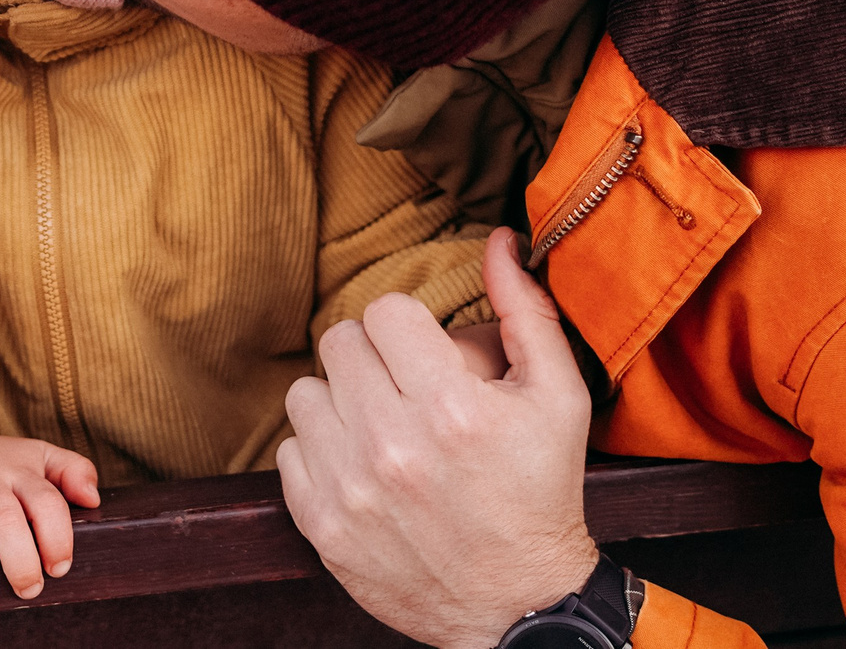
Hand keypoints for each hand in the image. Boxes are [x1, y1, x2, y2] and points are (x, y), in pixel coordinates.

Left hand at [276, 230, 598, 647]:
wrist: (519, 606)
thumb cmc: (541, 493)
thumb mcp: (557, 397)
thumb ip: (525, 310)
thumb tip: (499, 239)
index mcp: (451, 406)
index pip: (385, 311)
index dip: (408, 327)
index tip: (425, 354)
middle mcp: (393, 445)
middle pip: (340, 343)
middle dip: (373, 357)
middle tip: (404, 387)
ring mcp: (351, 488)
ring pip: (305, 392)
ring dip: (340, 402)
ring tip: (381, 426)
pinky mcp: (322, 525)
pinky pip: (288, 450)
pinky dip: (320, 452)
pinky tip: (362, 467)